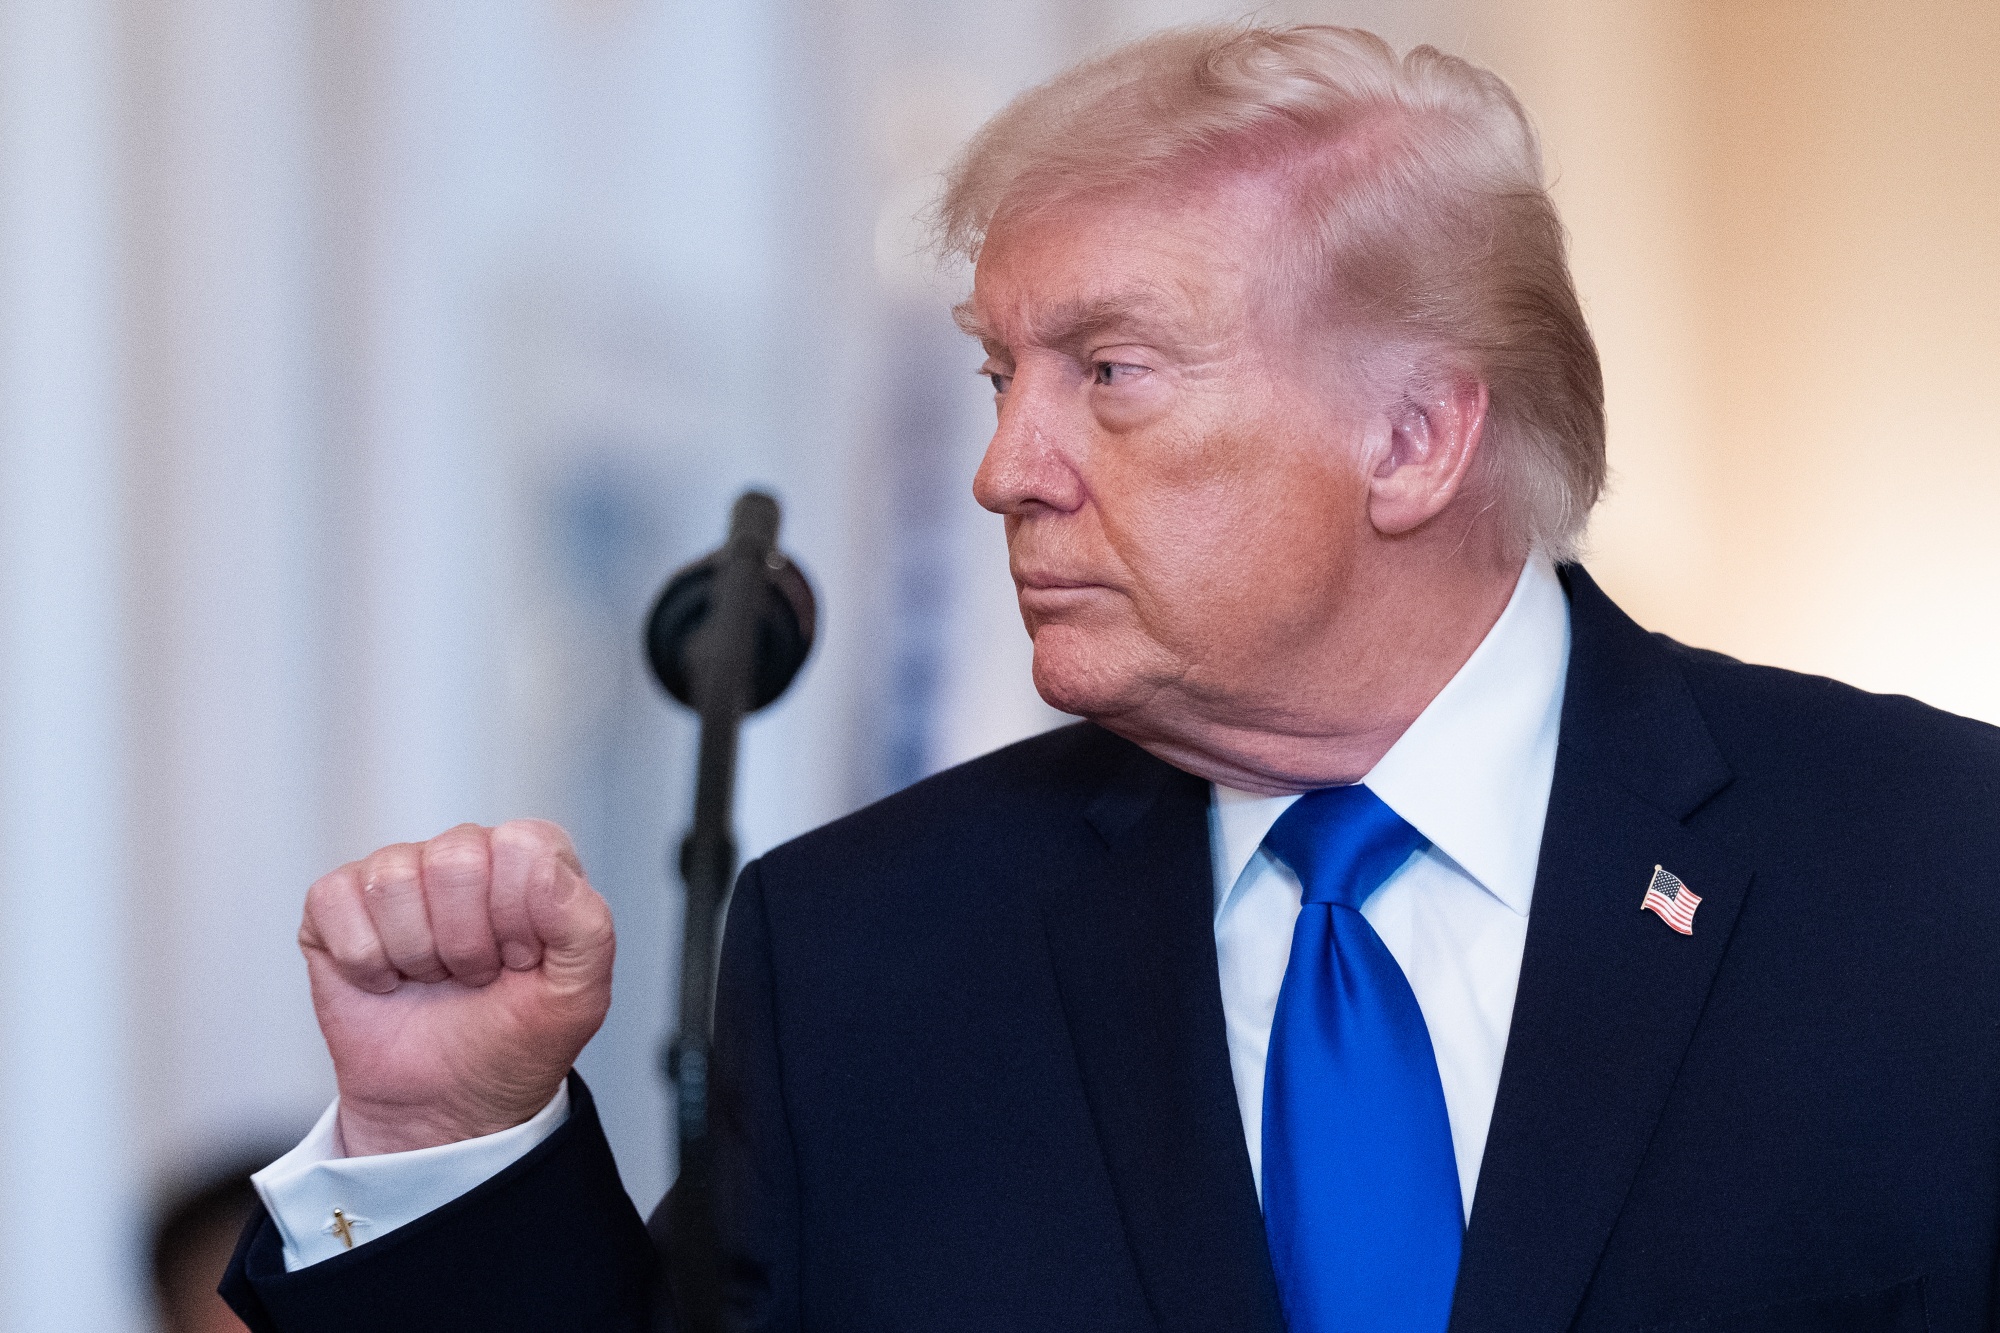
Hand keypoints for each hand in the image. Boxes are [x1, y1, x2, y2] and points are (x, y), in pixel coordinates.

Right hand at [299, 820, 614, 1155]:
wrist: (449, 1107)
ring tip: (435, 978)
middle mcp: (465, 853)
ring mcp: (398, 874)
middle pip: (454, 859)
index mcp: (532, 860)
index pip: (522, 846)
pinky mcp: (337, 905)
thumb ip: (586, 926)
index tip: (522, 960)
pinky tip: (387, 980)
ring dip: (417, 955)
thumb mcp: (579, 997)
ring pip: (393, 882)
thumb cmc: (515, 1041)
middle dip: (467, 943)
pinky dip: (364, 962)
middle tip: (476, 976)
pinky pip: (335, 902)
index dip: (521, 917)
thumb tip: (548, 869)